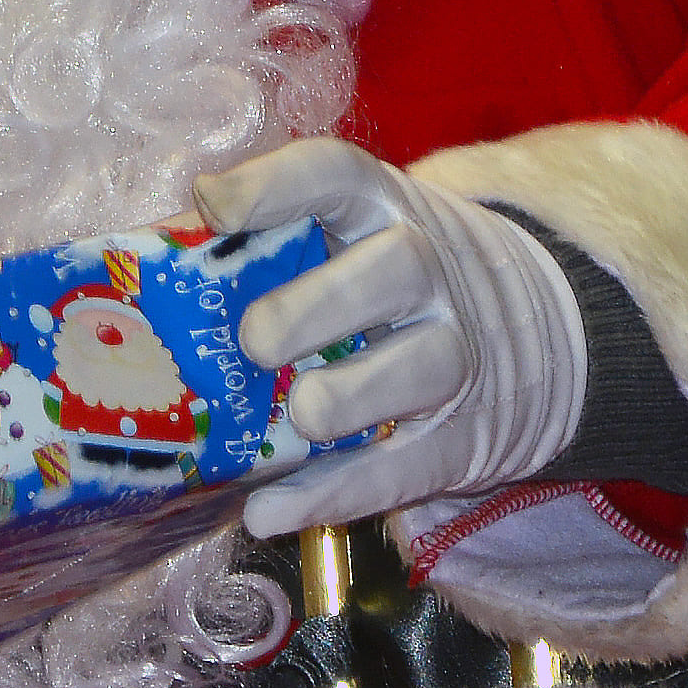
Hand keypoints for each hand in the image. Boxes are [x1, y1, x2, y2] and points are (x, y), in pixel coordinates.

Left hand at [198, 137, 589, 537]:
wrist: (541, 338)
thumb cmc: (393, 284)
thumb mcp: (353, 237)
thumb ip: (262, 244)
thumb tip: (147, 262)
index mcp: (385, 208)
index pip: (337, 174)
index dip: (274, 187)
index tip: (216, 208)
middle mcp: (429, 272)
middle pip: (389, 272)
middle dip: (313, 309)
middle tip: (252, 342)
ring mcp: (454, 356)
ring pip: (415, 370)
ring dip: (343, 399)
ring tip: (295, 417)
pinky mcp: (460, 439)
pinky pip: (399, 469)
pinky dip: (330, 494)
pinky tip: (265, 513)